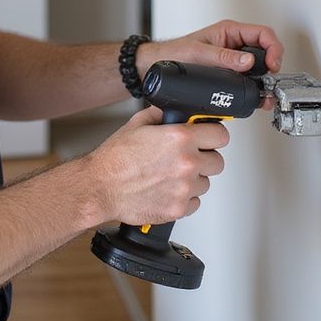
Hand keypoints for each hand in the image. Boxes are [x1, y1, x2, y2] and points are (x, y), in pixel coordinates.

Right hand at [83, 106, 229, 225]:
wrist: (100, 187)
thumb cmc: (115, 158)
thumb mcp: (137, 123)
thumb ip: (161, 114)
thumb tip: (173, 111)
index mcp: (180, 138)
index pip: (220, 135)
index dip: (214, 134)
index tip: (209, 136)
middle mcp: (187, 163)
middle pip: (218, 162)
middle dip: (205, 157)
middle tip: (188, 157)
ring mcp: (184, 188)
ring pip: (206, 183)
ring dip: (194, 179)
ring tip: (171, 175)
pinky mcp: (178, 209)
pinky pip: (195, 203)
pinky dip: (185, 198)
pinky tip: (168, 189)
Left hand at [135, 19, 283, 79]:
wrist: (159, 65)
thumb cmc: (175, 52)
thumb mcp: (199, 53)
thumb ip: (223, 56)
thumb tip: (247, 60)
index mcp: (230, 31)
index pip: (263, 34)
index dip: (273, 48)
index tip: (272, 65)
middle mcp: (234, 44)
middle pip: (265, 51)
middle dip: (272, 65)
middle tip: (270, 80)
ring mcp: (233, 60)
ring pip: (259, 68)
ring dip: (264, 80)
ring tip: (264, 93)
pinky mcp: (230, 74)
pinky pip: (249, 80)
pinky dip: (255, 90)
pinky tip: (255, 98)